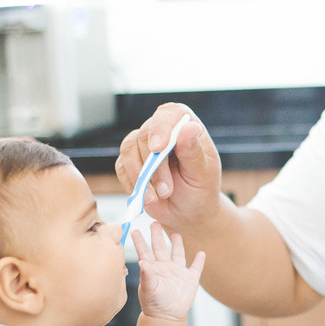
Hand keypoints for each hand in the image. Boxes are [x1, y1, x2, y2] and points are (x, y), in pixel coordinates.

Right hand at [116, 104, 222, 229]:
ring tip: (158, 196)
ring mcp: (144, 145)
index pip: (169, 114)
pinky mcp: (130, 162)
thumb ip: (193, 151)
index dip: (161, 128)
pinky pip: (121, 167)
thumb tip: (189, 127)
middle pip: (145, 135)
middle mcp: (163, 130)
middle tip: (166, 191)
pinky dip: (132, 183)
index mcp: (185, 125)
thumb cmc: (201, 188)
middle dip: (154, 166)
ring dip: (141, 176)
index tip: (158, 148)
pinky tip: (146, 196)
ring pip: (129, 149)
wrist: (189, 211)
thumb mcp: (203, 172)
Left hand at [132, 222, 205, 320]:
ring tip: (176, 234)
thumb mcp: (148, 288)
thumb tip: (142, 262)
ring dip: (177, 244)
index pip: (145, 251)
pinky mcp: (190, 280)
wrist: (167, 317)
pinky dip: (199, 260)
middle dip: (157, 235)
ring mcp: (177, 273)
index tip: (134, 230)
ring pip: (178, 254)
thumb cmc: (154, 304)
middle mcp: (164, 268)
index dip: (140, 241)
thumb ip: (147, 275)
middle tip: (154, 222)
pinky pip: (196, 268)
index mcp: (152, 268)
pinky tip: (201, 253)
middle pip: (160, 247)